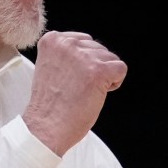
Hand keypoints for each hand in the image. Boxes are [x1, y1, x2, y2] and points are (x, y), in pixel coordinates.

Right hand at [23, 31, 127, 155]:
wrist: (46, 127)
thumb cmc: (49, 104)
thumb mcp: (51, 66)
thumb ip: (67, 54)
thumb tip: (91, 49)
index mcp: (52, 40)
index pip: (84, 41)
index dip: (83, 62)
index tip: (69, 78)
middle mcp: (67, 44)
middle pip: (98, 49)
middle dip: (94, 68)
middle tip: (76, 88)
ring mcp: (84, 56)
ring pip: (111, 58)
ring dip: (104, 76)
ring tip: (84, 91)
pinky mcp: (99, 70)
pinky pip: (120, 69)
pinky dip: (115, 83)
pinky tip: (98, 93)